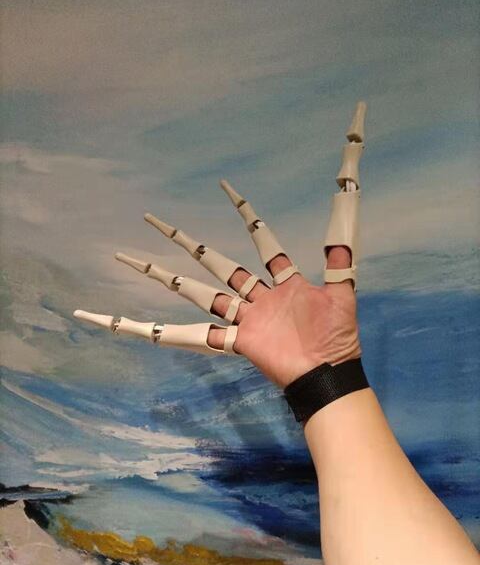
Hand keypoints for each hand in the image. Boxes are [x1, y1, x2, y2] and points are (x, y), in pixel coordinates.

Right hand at [74, 103, 365, 389]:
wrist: (329, 375)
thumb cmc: (337, 336)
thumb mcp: (342, 291)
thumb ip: (338, 256)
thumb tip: (350, 211)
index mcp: (280, 282)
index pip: (259, 238)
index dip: (245, 214)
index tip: (226, 189)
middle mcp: (254, 297)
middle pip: (212, 261)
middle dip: (181, 240)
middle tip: (151, 219)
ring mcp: (241, 319)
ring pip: (195, 291)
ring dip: (162, 276)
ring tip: (128, 259)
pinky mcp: (233, 341)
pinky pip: (192, 336)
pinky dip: (158, 333)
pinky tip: (128, 324)